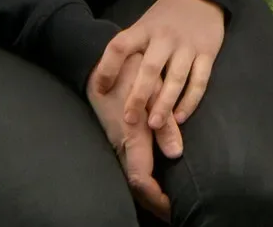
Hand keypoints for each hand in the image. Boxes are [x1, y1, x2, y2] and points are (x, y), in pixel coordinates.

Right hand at [87, 51, 178, 220]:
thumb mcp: (150, 92)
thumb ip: (164, 123)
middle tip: (174, 212)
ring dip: (149, 191)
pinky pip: (131, 162)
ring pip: (133, 174)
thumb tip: (175, 154)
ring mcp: (117, 140)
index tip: (173, 208)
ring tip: (166, 203)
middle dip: (154, 201)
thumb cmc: (128, 71)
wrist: (97, 60)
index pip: (141, 179)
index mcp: (129, 137)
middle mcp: (121, 143)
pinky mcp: (119, 135)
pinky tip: (156, 179)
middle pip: (137, 183)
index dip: (156, 197)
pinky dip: (144, 176)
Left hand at [90, 0, 224, 148]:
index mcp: (144, 29)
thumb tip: (104, 83)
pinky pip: (200, 81)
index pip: (120, 47)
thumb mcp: (143, 25)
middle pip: (150, 69)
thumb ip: (129, 50)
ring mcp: (188, 46)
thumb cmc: (164, 19)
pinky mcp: (208, 53)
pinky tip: (179, 117)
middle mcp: (165, 38)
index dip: (107, 69)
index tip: (100, 90)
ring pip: (176, 78)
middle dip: (138, 96)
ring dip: (165, 103)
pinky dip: (190, 101)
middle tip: (129, 119)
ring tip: (154, 124)